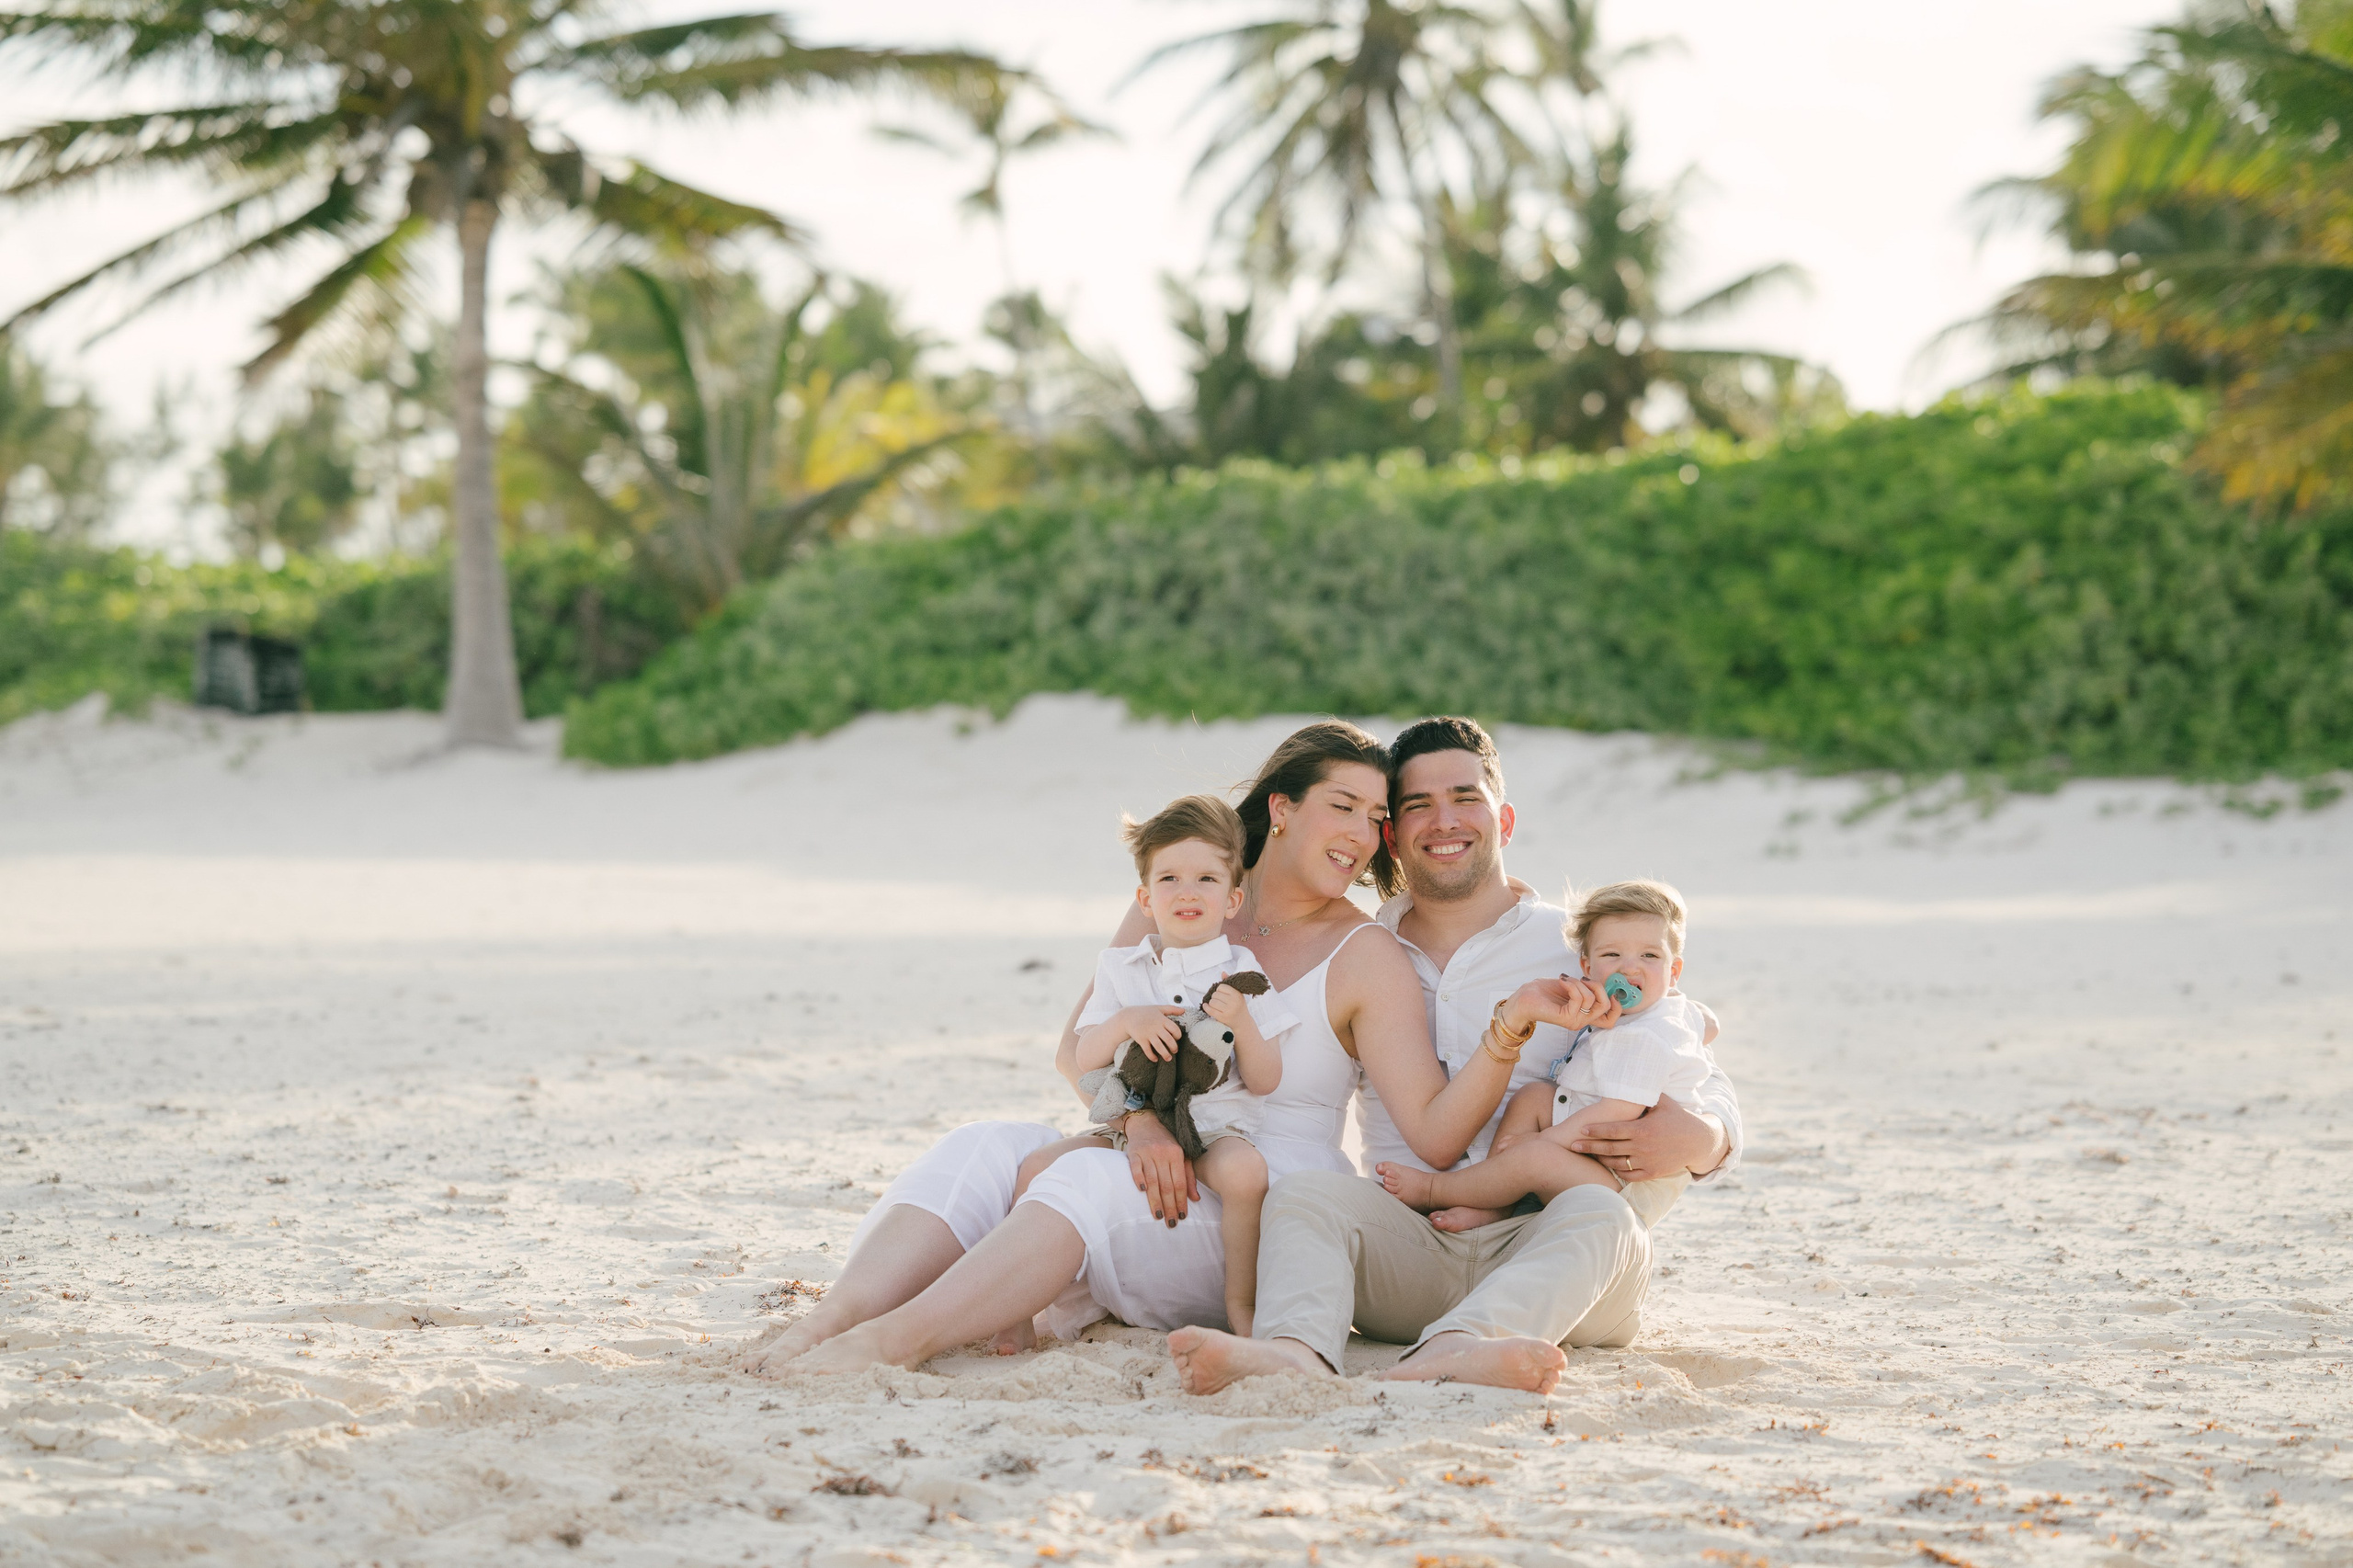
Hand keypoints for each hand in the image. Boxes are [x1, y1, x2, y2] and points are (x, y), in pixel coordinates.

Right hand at [1121, 1005, 1184, 1061]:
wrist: (1128, 1016)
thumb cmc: (1145, 1012)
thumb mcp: (1158, 1008)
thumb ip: (1172, 1009)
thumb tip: (1184, 1010)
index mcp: (1162, 1019)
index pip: (1175, 1029)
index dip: (1178, 1036)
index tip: (1176, 1039)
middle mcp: (1156, 1027)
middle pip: (1169, 1039)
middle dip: (1174, 1047)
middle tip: (1175, 1051)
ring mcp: (1148, 1033)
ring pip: (1159, 1047)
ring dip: (1165, 1054)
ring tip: (1168, 1058)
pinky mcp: (1141, 1039)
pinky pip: (1148, 1050)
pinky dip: (1152, 1056)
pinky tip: (1155, 1059)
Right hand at [1121, 1110, 1197, 1225]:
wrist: (1146, 1122)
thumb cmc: (1166, 1142)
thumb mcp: (1182, 1155)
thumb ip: (1189, 1176)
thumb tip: (1195, 1199)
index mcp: (1177, 1155)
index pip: (1180, 1183)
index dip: (1181, 1201)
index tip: (1182, 1216)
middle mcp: (1163, 1154)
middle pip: (1167, 1185)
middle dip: (1169, 1206)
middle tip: (1171, 1223)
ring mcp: (1148, 1153)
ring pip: (1153, 1181)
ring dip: (1155, 1200)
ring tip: (1158, 1216)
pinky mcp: (1134, 1152)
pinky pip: (1136, 1169)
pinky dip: (1139, 1180)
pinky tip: (1142, 1192)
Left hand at [1201, 986, 1246, 1026]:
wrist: (1242, 1022)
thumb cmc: (1239, 1006)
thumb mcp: (1237, 994)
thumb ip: (1229, 984)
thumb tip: (1223, 972)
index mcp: (1237, 995)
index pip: (1221, 987)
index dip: (1219, 990)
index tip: (1222, 994)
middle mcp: (1233, 1002)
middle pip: (1215, 994)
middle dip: (1215, 997)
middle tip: (1219, 1001)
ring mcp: (1228, 1011)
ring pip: (1212, 1002)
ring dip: (1211, 1003)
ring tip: (1216, 1005)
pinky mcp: (1222, 1018)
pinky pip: (1210, 1010)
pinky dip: (1206, 1007)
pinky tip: (1206, 1006)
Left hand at [1502, 975, 1620, 1038]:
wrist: (1525, 997)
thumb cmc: (1547, 991)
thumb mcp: (1573, 987)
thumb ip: (1588, 989)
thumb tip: (1601, 983)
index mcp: (1586, 1015)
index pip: (1611, 1020)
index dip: (1617, 1006)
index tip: (1607, 989)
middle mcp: (1582, 1021)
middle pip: (1606, 1007)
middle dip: (1598, 986)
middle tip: (1582, 979)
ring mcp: (1575, 1021)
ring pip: (1592, 999)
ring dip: (1579, 983)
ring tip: (1566, 980)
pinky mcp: (1566, 1018)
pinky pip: (1579, 998)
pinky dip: (1571, 985)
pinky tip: (1562, 981)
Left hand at [1566, 1097, 1727, 1183]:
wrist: (1698, 1142)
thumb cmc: (1678, 1118)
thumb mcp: (1663, 1102)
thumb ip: (1645, 1094)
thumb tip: (1630, 1074)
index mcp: (1643, 1129)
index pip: (1613, 1130)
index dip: (1596, 1131)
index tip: (1581, 1130)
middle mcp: (1643, 1147)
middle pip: (1610, 1148)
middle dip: (1589, 1147)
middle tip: (1573, 1145)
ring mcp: (1648, 1161)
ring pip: (1617, 1163)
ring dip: (1601, 1159)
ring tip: (1589, 1154)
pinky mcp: (1652, 1173)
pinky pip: (1630, 1175)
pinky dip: (1618, 1171)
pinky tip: (1609, 1165)